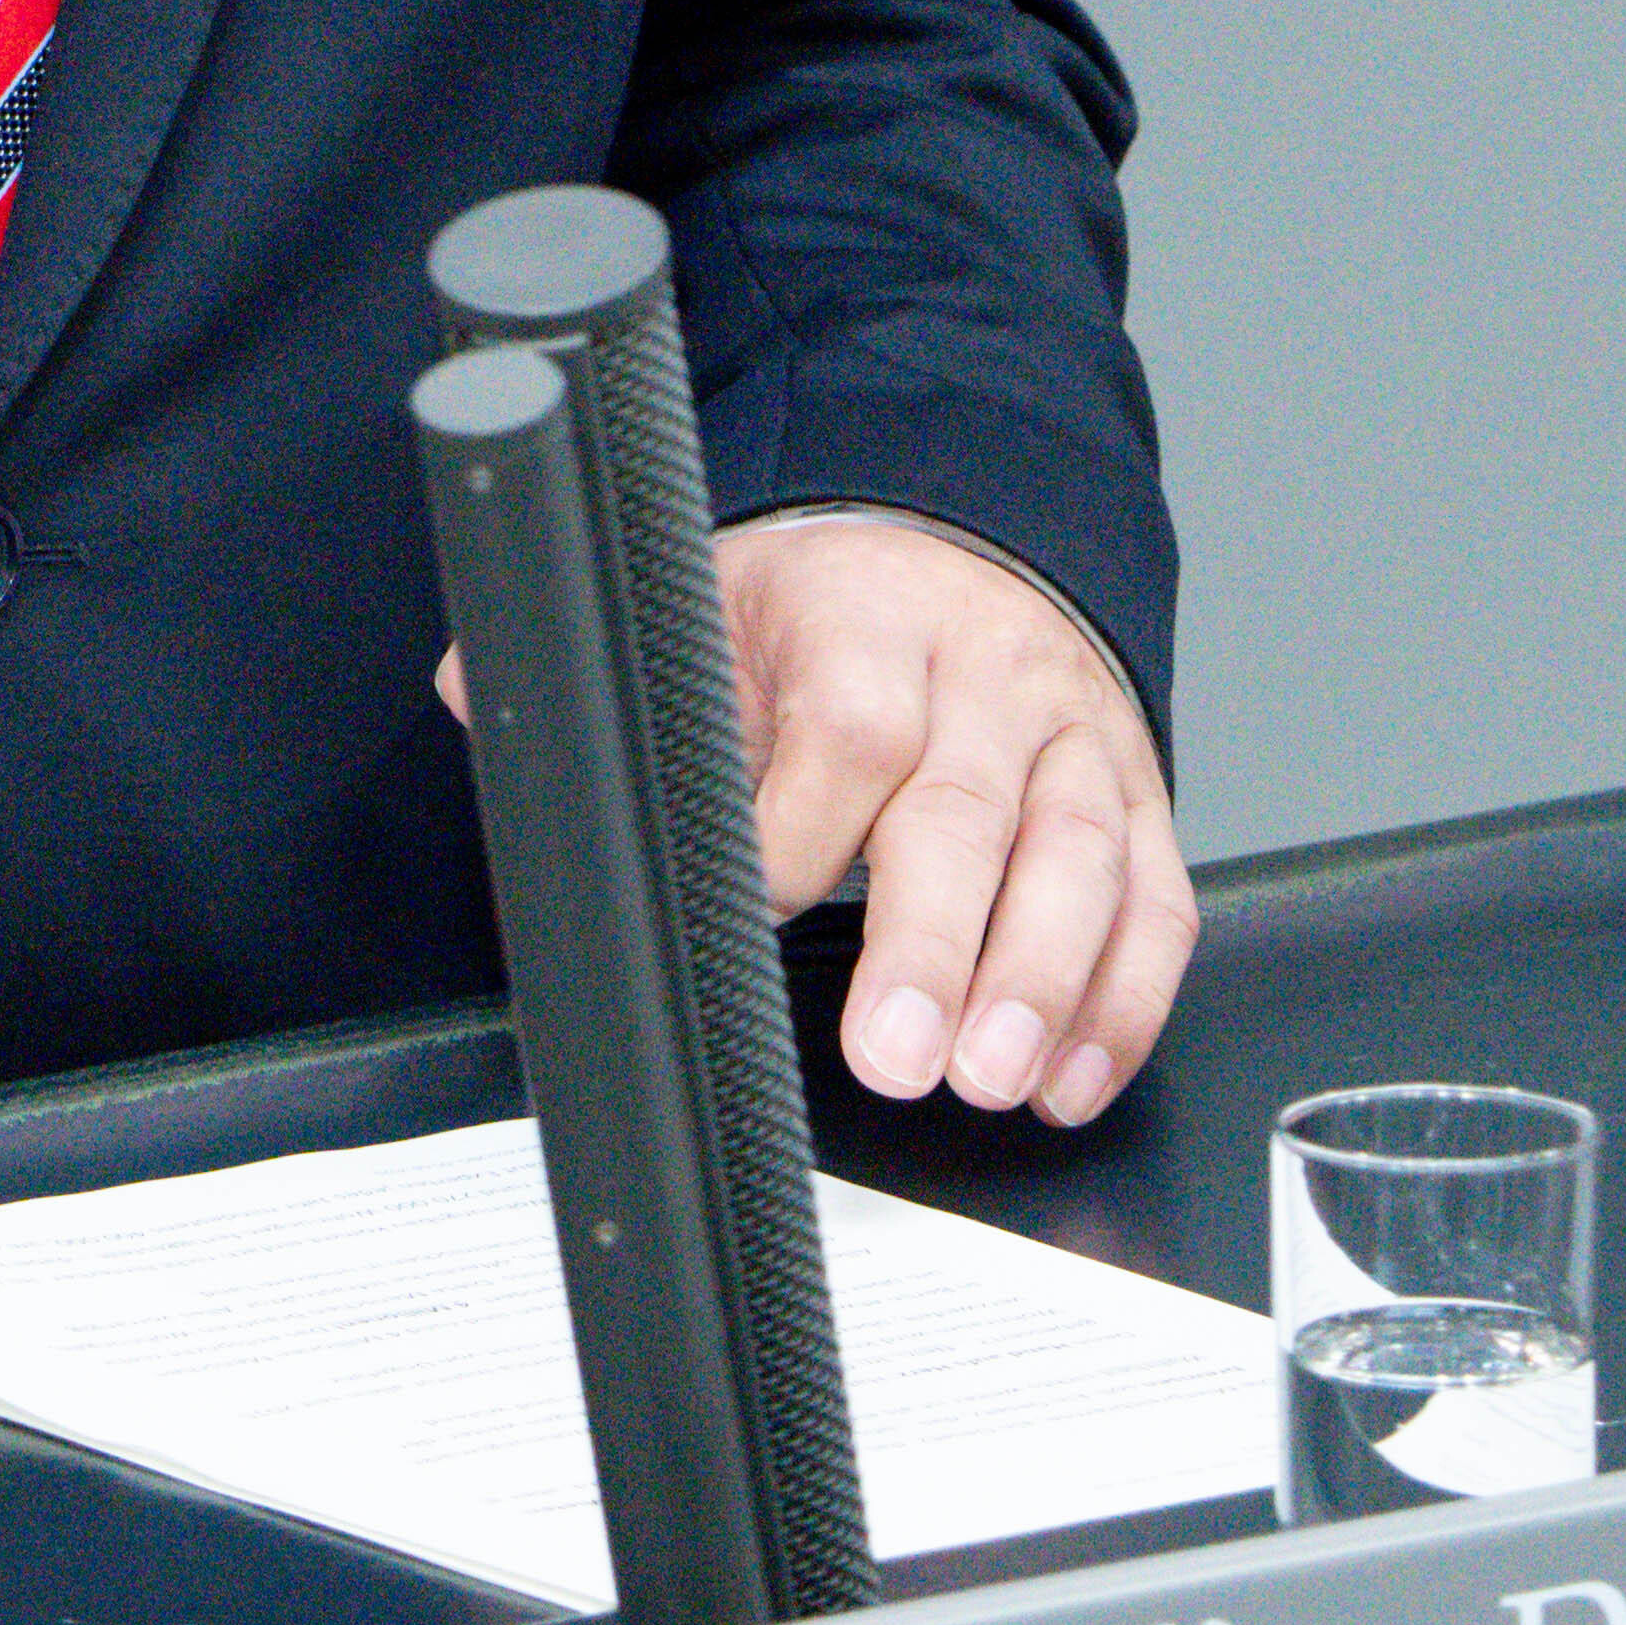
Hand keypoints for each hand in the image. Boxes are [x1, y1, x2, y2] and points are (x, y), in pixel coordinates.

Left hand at [447, 508, 1196, 1121]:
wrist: (955, 546)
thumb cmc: (822, 613)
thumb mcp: (710, 605)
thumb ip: (611, 674)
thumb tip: (475, 690)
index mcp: (862, 621)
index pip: (846, 727)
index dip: (800, 832)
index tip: (754, 915)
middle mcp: (981, 676)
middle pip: (968, 810)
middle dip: (938, 943)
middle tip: (901, 1056)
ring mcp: (1068, 738)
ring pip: (1080, 858)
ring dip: (1045, 982)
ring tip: (999, 1078)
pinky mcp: (1135, 795)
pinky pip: (1151, 900)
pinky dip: (1124, 998)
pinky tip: (1071, 1075)